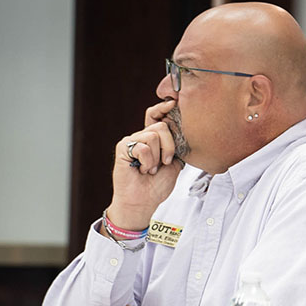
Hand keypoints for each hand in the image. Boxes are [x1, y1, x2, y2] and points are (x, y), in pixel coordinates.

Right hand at [108, 100, 182, 229]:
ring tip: (150, 169)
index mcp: (154, 140)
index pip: (157, 116)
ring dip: (157, 157)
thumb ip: (176, 147)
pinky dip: (147, 161)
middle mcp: (142, 138)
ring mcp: (132, 141)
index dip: (164, 108)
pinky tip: (142, 170)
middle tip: (164, 163)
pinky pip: (143, 146)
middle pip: (161, 126)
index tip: (174, 103)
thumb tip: (182, 131)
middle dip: (169, 146)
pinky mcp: (123, 148)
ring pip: (153, 135)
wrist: (143, 202)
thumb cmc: (156, 186)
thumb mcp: (174, 164)